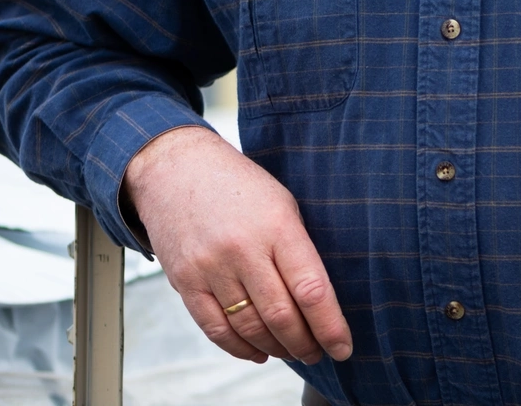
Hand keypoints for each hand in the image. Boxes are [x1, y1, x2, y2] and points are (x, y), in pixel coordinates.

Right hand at [122, 125, 353, 364]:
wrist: (176, 168)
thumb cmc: (238, 185)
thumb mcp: (281, 203)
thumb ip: (298, 248)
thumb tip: (319, 301)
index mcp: (277, 225)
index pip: (310, 288)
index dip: (330, 326)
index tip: (343, 347)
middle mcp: (243, 248)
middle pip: (281, 315)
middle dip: (305, 344)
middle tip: (319, 353)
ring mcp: (211, 267)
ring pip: (250, 327)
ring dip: (276, 348)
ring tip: (292, 352)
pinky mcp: (185, 281)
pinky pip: (215, 329)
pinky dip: (240, 348)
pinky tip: (258, 352)